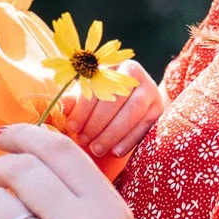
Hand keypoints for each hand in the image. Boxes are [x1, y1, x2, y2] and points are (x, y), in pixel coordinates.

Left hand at [58, 60, 162, 174]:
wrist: (135, 102)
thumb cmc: (103, 101)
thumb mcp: (88, 97)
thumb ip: (74, 102)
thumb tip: (58, 108)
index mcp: (111, 66)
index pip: (97, 86)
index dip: (83, 108)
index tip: (72, 127)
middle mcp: (133, 74)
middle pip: (116, 98)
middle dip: (97, 123)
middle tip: (84, 141)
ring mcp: (150, 90)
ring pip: (133, 111)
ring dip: (112, 133)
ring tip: (97, 149)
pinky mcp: (159, 109)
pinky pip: (146, 125)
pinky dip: (129, 140)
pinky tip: (115, 152)